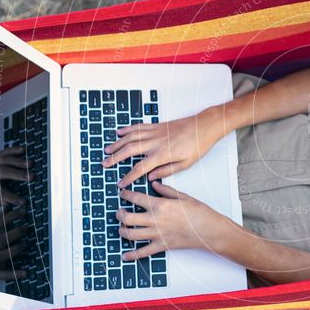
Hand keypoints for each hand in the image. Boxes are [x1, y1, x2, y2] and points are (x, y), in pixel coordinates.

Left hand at [0, 147, 31, 206]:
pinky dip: (13, 150)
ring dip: (19, 162)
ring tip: (30, 164)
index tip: (23, 201)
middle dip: (19, 174)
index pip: (0, 193)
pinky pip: (3, 152)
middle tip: (32, 177)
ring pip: (5, 161)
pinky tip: (23, 150)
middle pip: (5, 173)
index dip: (12, 198)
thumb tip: (6, 204)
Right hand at [0, 206, 29, 284]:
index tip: (22, 211)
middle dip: (15, 233)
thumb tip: (5, 207)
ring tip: (27, 243)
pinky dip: (14, 274)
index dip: (10, 216)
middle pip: (0, 239)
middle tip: (26, 227)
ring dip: (16, 249)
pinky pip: (2, 274)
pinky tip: (25, 273)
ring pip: (3, 255)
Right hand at [102, 108, 225, 189]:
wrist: (204, 126)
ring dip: (117, 143)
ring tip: (107, 150)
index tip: (120, 184)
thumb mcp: (186, 164)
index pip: (140, 168)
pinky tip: (119, 132)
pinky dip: (127, 129)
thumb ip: (167, 171)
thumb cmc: (198, 145)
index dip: (128, 177)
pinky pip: (138, 127)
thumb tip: (151, 177)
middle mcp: (155, 142)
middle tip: (104, 164)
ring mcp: (155, 132)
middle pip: (129, 150)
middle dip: (115, 158)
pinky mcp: (157, 125)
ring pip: (131, 137)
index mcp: (162, 154)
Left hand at [115, 181, 226, 260]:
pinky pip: (143, 252)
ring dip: (122, 231)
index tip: (122, 193)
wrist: (209, 230)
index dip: (126, 194)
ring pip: (131, 234)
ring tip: (121, 228)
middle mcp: (155, 219)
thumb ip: (166, 190)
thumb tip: (154, 184)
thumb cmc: (200, 213)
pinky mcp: (161, 246)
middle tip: (118, 212)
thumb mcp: (183, 196)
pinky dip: (132, 255)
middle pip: (128, 217)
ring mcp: (157, 234)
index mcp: (160, 205)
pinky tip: (125, 255)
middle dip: (119, 214)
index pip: (136, 198)